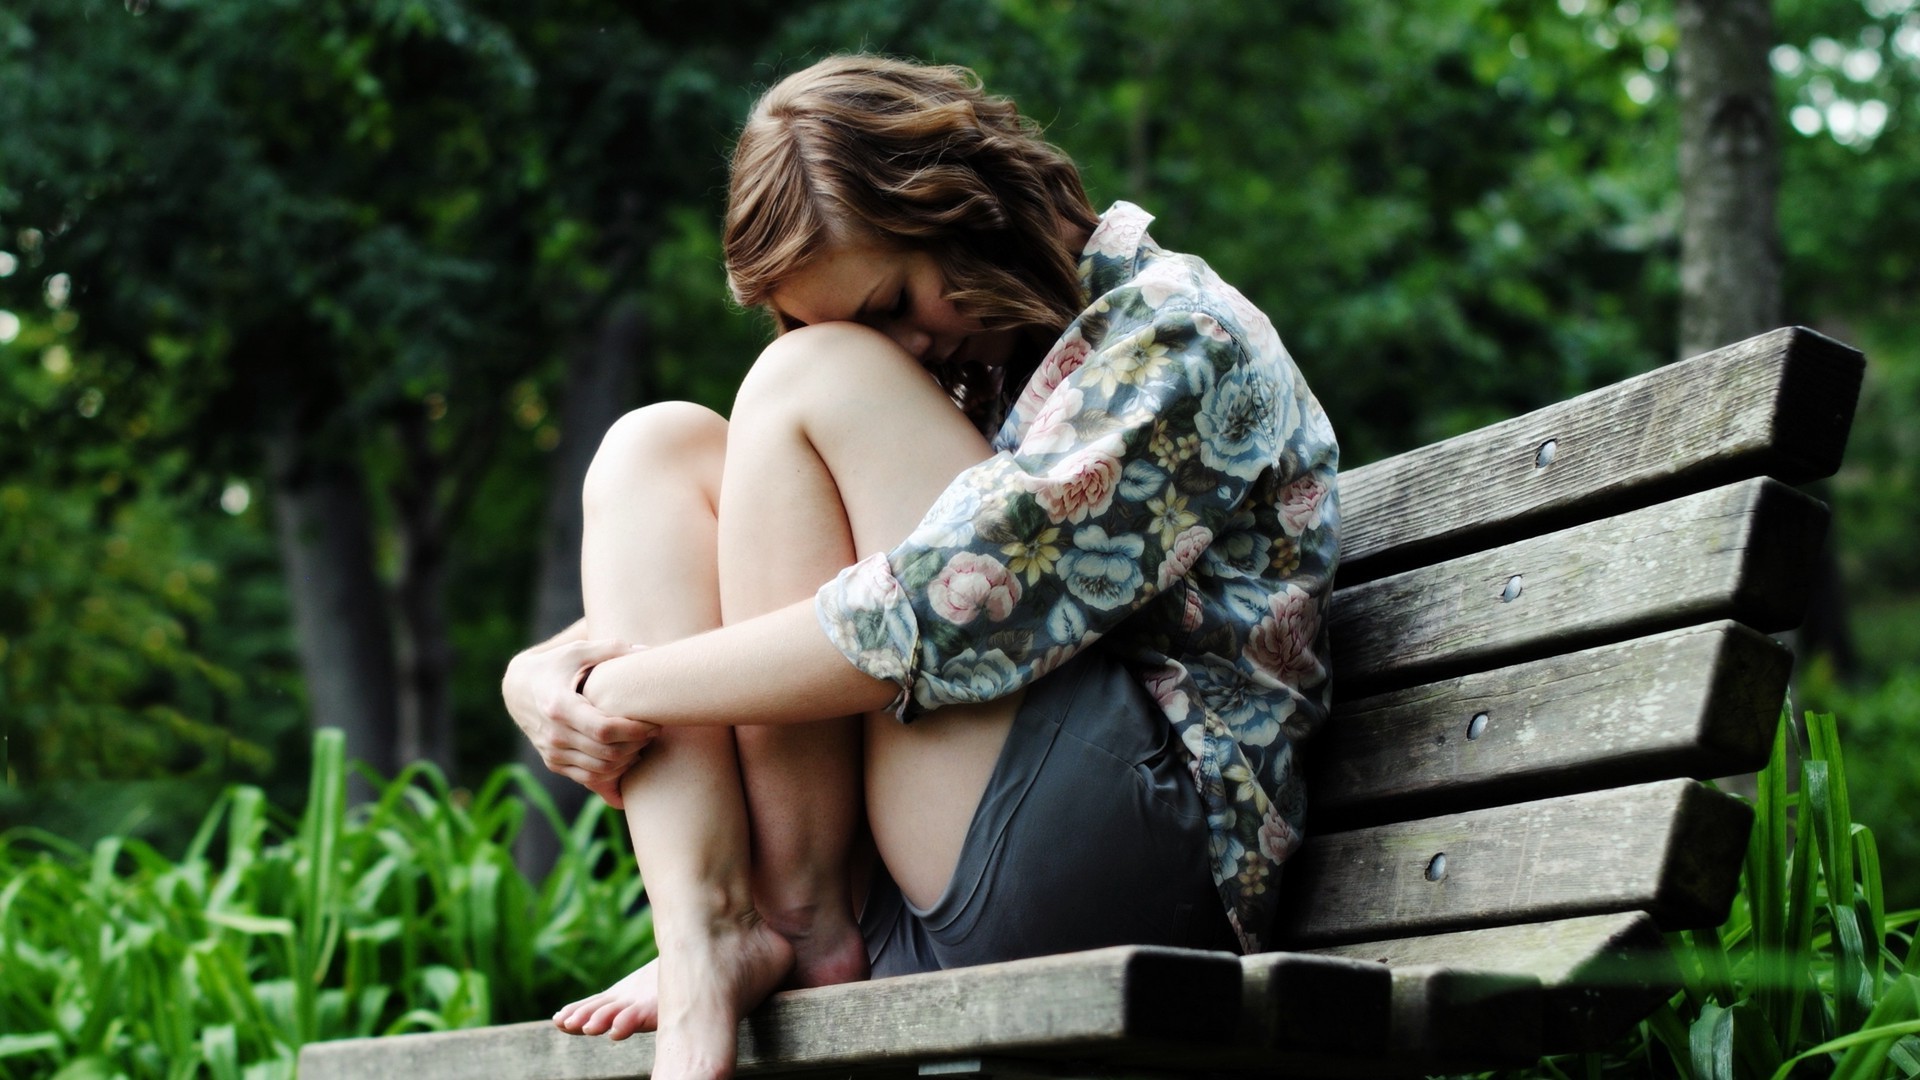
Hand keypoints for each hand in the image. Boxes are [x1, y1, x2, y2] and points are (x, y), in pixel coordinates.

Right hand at [503, 637, 657, 807]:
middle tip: (654, 731)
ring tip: (643, 742)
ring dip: (628, 760)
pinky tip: (628, 756)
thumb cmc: (555, 665)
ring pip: (601, 769)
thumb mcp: (578, 651)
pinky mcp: (553, 762)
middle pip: (606, 752)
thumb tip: (647, 650)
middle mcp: (554, 734)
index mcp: (559, 706)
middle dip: (637, 745)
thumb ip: (611, 649)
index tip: (654, 723)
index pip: (604, 730)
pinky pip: (589, 777)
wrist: (518, 689)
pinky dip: (613, 772)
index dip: (635, 730)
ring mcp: (552, 752)